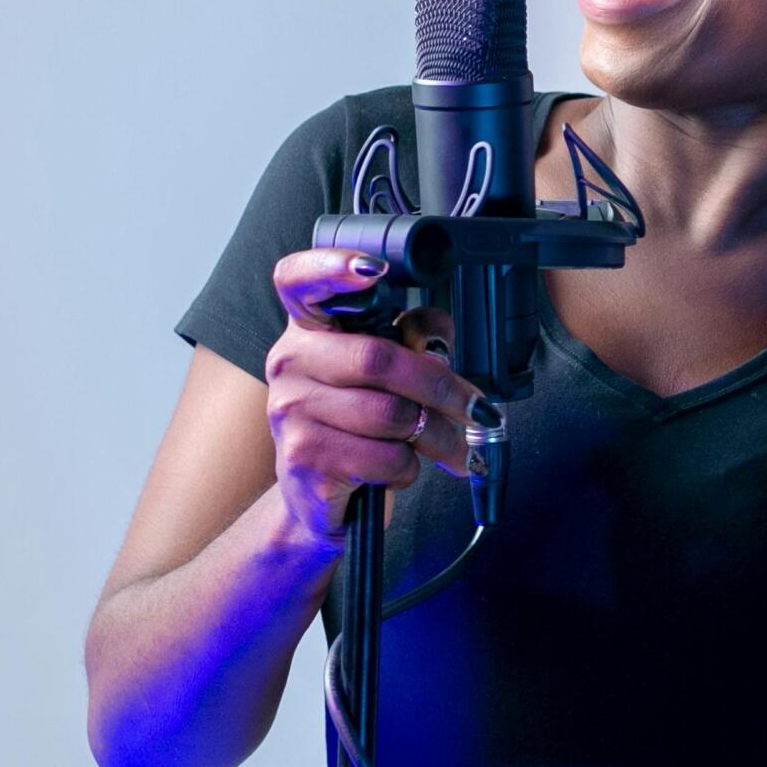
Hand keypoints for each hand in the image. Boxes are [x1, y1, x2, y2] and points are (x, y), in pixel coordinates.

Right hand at [263, 248, 483, 550]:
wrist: (316, 500)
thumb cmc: (358, 428)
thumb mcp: (389, 378)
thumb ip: (415, 342)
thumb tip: (437, 339)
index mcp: (309, 329)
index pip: (299, 279)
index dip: (332, 266)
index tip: (373, 269)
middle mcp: (288, 360)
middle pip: (379, 358)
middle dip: (442, 388)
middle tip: (478, 410)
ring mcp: (289, 409)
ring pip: (391, 414)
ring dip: (436, 436)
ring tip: (447, 447)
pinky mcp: (303, 456)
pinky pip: (385, 457)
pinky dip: (408, 468)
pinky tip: (397, 469)